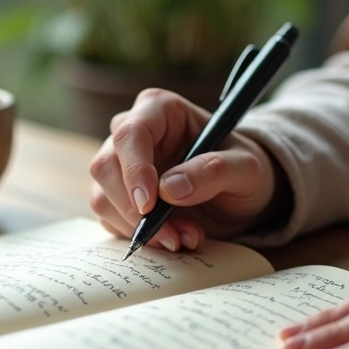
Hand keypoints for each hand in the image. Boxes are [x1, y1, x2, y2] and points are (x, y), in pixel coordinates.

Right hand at [88, 88, 285, 250]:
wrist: (240, 194)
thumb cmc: (243, 168)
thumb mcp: (245, 168)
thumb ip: (213, 172)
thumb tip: (169, 189)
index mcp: (160, 110)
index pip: (130, 133)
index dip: (134, 169)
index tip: (149, 205)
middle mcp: (132, 132)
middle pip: (105, 167)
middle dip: (135, 209)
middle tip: (174, 237)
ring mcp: (120, 165)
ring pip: (102, 197)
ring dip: (138, 228)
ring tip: (183, 238)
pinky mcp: (117, 195)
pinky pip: (110, 218)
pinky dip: (138, 236)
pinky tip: (173, 239)